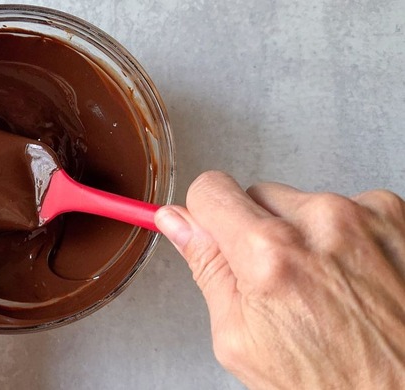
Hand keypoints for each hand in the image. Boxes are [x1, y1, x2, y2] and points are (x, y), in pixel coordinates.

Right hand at [155, 171, 404, 388]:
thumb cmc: (332, 383)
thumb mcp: (241, 339)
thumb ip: (207, 268)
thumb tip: (177, 223)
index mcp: (270, 254)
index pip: (210, 190)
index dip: (205, 216)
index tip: (213, 233)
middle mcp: (321, 223)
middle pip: (257, 195)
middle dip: (257, 230)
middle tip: (278, 282)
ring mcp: (364, 215)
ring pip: (303, 203)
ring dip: (304, 234)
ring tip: (323, 286)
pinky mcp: (395, 215)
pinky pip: (347, 208)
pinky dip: (344, 236)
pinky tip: (352, 278)